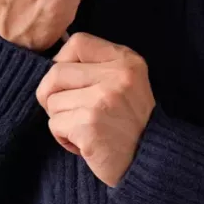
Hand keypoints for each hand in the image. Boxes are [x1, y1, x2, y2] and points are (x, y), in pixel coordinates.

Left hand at [35, 32, 155, 186]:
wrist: (150, 160)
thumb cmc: (130, 123)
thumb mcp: (126, 83)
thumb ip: (97, 68)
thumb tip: (53, 64)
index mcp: (126, 61)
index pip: (78, 42)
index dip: (62, 61)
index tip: (69, 82)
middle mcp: (117, 76)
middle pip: (56, 72)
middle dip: (53, 96)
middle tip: (71, 113)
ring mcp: (103, 99)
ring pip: (53, 101)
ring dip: (62, 120)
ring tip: (86, 130)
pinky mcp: (89, 124)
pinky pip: (55, 124)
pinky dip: (64, 138)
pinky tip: (85, 144)